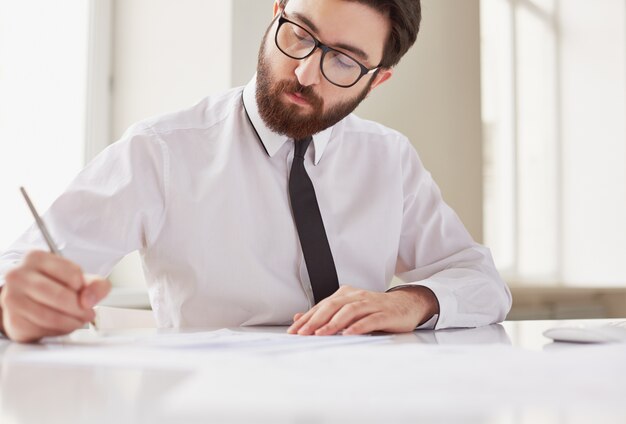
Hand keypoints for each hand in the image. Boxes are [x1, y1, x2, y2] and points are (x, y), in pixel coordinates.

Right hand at [0, 250, 110, 342]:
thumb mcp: (78, 279)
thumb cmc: (53, 285)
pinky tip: (62, 325)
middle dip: (80, 309)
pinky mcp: (13, 320)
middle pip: (60, 296)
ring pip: (50, 316)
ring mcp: (13, 298)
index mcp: (37, 258)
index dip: (85, 288)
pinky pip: (42, 330)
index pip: (73, 274)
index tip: (86, 294)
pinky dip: (59, 331)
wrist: (27, 300)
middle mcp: (20, 276)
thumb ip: (95, 285)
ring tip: (78, 320)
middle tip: (88, 313)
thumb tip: (89, 300)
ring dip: (72, 323)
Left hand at [287, 285, 438, 335]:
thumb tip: (298, 317)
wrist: (406, 305)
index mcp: (346, 294)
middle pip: (333, 306)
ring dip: (334, 323)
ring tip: (321, 334)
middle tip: (303, 333)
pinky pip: (370, 319)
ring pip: (349, 311)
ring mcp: (372, 304)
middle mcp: (357, 296)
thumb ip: (325, 314)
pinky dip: (358, 326)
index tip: (293, 330)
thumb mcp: (348, 310)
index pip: (323, 306)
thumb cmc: (375, 310)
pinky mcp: (385, 314)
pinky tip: (349, 333)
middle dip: (316, 320)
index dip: (307, 318)